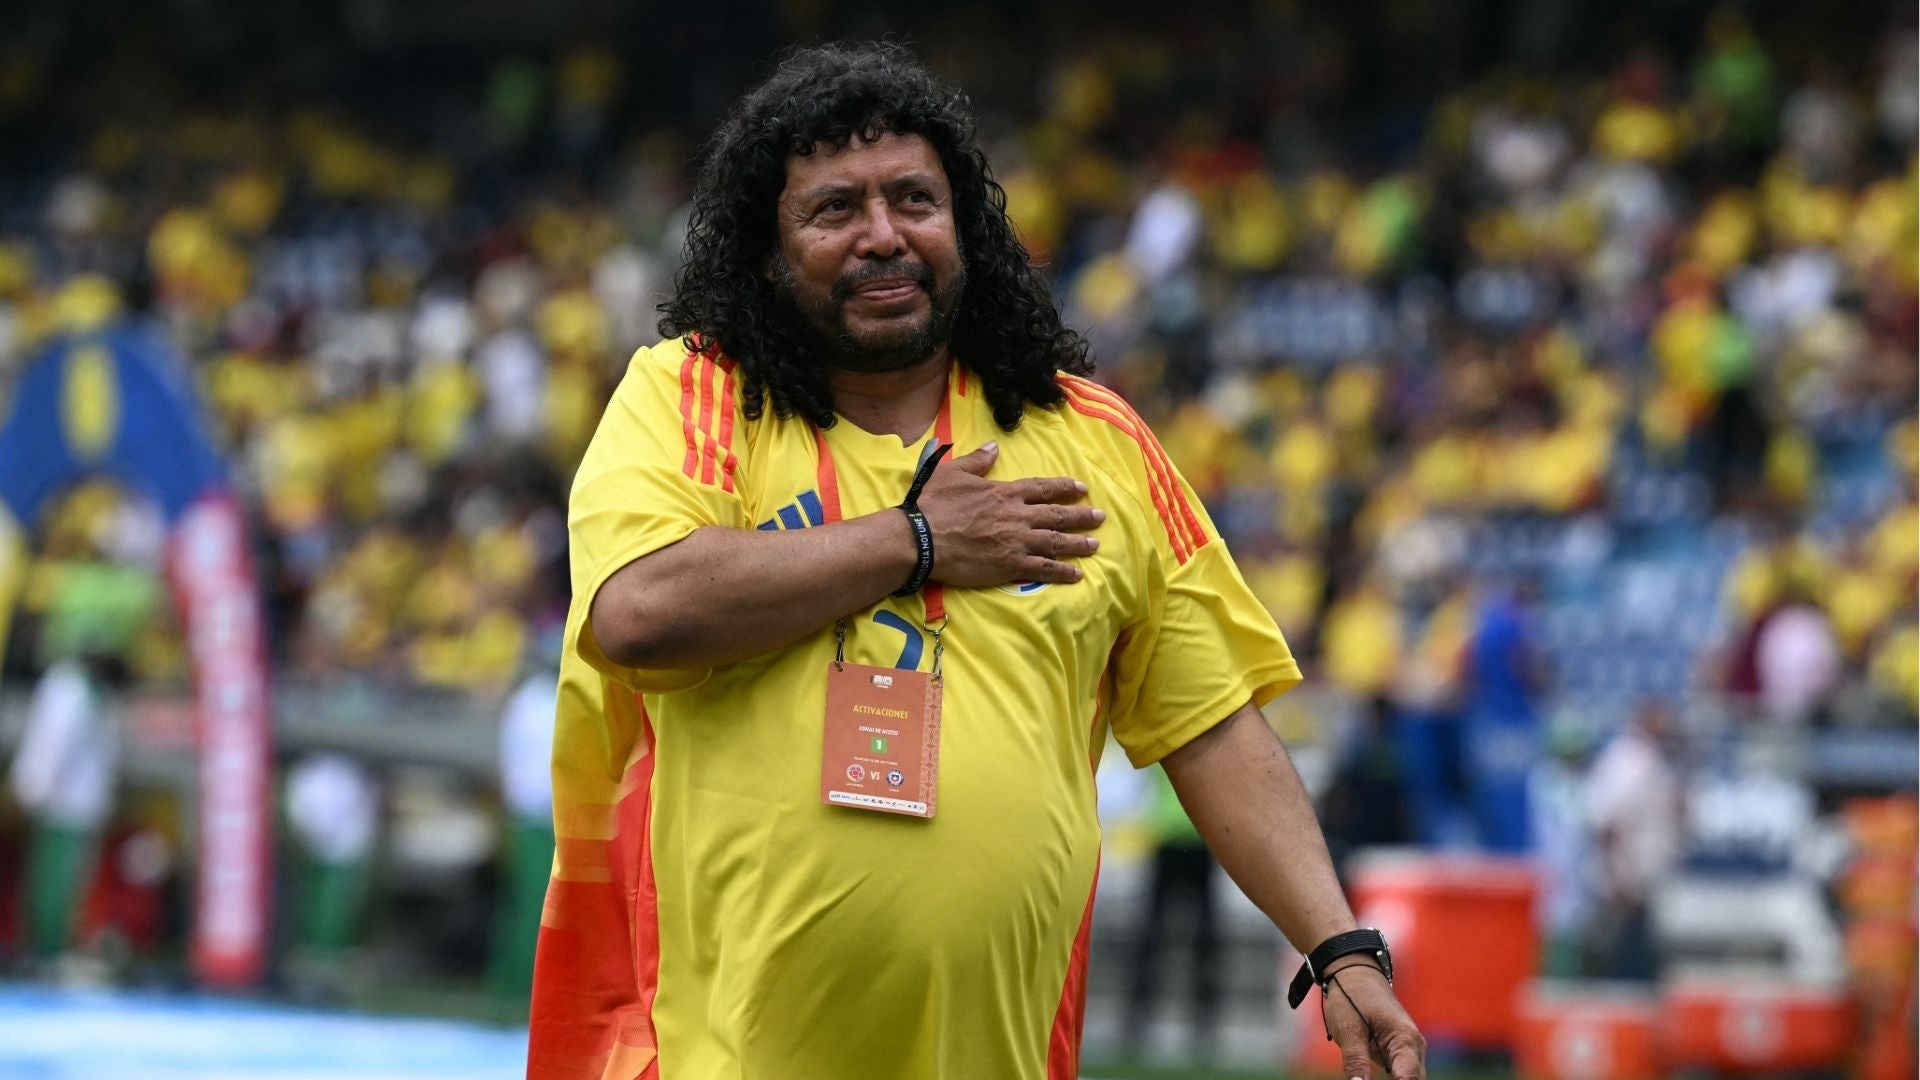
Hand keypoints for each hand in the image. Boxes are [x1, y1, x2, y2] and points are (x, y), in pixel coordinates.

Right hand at [916, 441, 1103, 586]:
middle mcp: (1017, 515)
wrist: (922, 538)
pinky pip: (1043, 568)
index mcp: (1005, 492)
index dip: (1064, 488)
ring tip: (1095, 545)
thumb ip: (977, 461)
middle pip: (1056, 515)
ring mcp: (1016, 541)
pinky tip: (1077, 575)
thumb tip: (993, 447)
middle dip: (1080, 516)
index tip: (1082, 489)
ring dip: (1078, 543)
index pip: (1043, 488)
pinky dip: (1062, 571)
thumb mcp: (953, 473)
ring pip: (1056, 541)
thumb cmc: (934, 504)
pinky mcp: (1010, 565)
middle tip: (1100, 517)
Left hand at [1319, 962, 1424, 1079]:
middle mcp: (1415, 1048)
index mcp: (1406, 1041)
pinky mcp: (1399, 1053)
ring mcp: (1409, 1051)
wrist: (1353, 973)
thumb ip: (1356, 1061)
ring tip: (1365, 1078)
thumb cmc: (1351, 996)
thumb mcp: (1348, 1029)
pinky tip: (1368, 1078)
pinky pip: (1402, 1076)